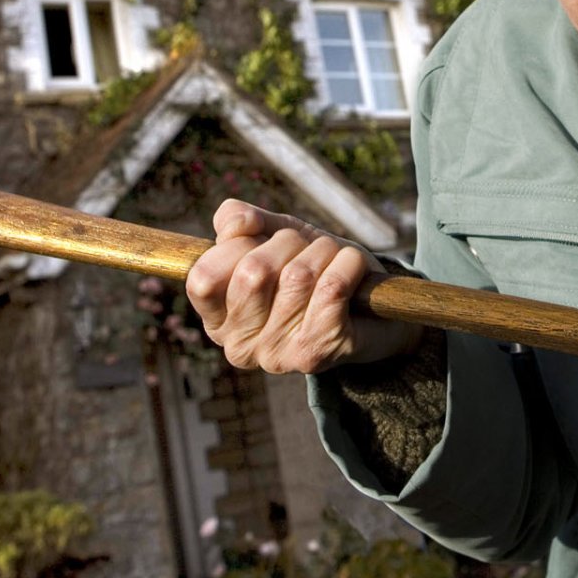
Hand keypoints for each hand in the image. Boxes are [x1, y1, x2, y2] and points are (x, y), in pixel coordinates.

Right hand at [184, 200, 422, 373]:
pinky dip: (348, 264)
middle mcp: (240, 346)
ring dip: (324, 251)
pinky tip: (353, 269)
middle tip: (307, 248)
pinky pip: (332, 287)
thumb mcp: (272, 236)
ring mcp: (277, 355)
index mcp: (218, 320)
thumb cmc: (313, 269)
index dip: (237, 245)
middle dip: (288, 242)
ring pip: (298, 276)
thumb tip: (235, 222)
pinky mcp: (317, 354)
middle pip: (253, 271)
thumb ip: (243, 221)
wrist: (372, 308)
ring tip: (333, 258)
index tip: (263, 242)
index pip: (205, 277)